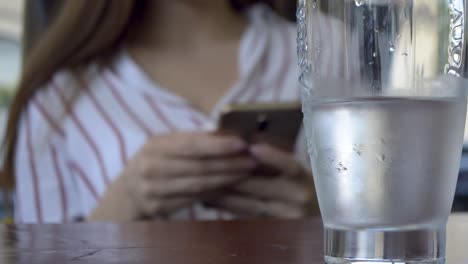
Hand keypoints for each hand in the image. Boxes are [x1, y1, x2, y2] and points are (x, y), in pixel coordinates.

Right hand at [121, 132, 255, 217]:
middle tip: (252, 160)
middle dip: (229, 164)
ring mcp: (154, 190)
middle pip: (198, 167)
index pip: (191, 145)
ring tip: (246, 172)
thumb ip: (192, 140)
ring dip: (227, 179)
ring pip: (199, 186)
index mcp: (155, 146)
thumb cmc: (154, 161)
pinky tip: (231, 187)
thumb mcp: (166, 145)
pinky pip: (194, 199)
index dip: (218, 145)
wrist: (128, 191)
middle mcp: (151, 168)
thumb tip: (227, 135)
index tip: (241, 144)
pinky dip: (215, 193)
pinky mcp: (159, 207)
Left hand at [215, 144, 318, 218]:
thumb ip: (274, 158)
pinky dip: (229, 207)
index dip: (272, 157)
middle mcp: (298, 198)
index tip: (252, 147)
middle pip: (262, 186)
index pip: (290, 166)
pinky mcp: (275, 226)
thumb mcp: (294, 167)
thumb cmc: (300, 180)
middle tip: (209, 164)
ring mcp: (287, 215)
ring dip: (224, 194)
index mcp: (304, 177)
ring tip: (204, 183)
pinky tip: (211, 200)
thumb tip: (246, 144)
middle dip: (233, 175)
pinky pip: (247, 215)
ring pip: (250, 203)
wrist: (319, 209)